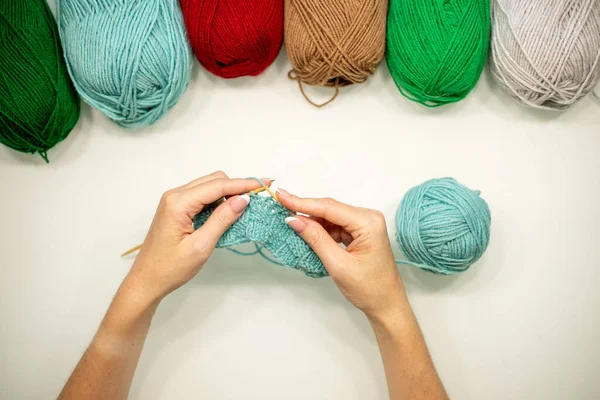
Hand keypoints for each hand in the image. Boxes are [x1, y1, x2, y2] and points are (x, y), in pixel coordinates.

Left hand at [127, 172, 269, 301]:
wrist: (147, 280)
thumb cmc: (170, 268)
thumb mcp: (201, 246)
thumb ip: (222, 220)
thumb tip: (243, 199)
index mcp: (178, 203)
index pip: (217, 185)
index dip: (243, 184)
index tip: (264, 185)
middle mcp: (175, 196)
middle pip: (214, 180)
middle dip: (237, 187)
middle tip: (258, 198)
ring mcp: (174, 201)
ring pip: (209, 186)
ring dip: (228, 194)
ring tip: (245, 208)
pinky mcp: (176, 208)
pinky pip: (202, 196)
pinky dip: (217, 201)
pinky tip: (228, 213)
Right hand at [276, 190, 408, 320]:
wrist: (386, 304)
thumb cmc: (369, 289)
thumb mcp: (338, 265)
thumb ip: (316, 239)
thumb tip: (294, 220)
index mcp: (368, 222)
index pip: (329, 207)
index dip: (303, 202)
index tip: (281, 197)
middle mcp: (368, 218)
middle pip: (330, 209)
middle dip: (305, 209)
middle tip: (280, 205)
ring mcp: (364, 225)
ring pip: (330, 217)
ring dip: (311, 220)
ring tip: (289, 220)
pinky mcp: (359, 233)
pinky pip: (335, 226)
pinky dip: (320, 229)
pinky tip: (305, 231)